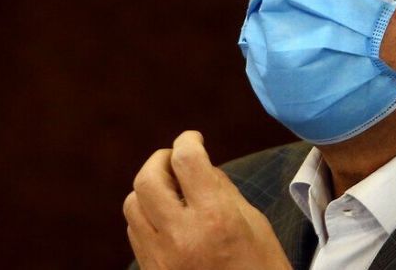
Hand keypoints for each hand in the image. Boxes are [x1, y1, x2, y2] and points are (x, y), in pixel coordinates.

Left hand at [123, 131, 290, 269]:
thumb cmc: (263, 268)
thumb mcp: (254, 223)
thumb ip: (222, 189)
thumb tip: (199, 165)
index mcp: (216, 218)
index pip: (187, 160)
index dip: (188, 140)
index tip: (193, 139)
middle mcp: (182, 236)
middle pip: (147, 179)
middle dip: (160, 160)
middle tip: (174, 158)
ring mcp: (161, 258)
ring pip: (132, 204)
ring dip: (148, 188)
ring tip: (170, 188)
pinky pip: (134, 232)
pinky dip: (145, 215)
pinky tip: (165, 216)